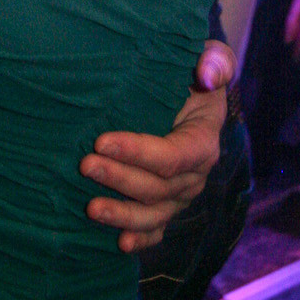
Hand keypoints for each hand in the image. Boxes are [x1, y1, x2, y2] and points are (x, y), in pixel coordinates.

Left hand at [80, 38, 233, 252]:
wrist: (187, 88)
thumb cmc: (191, 68)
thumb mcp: (208, 55)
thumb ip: (214, 61)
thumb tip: (207, 76)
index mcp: (203, 140)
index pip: (173, 155)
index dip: (139, 152)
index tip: (101, 140)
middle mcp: (194, 174)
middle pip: (159, 188)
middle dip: (121, 179)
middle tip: (85, 165)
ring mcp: (179, 194)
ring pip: (154, 214)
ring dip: (123, 214)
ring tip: (90, 208)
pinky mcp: (164, 204)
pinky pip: (155, 228)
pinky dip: (140, 238)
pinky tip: (120, 244)